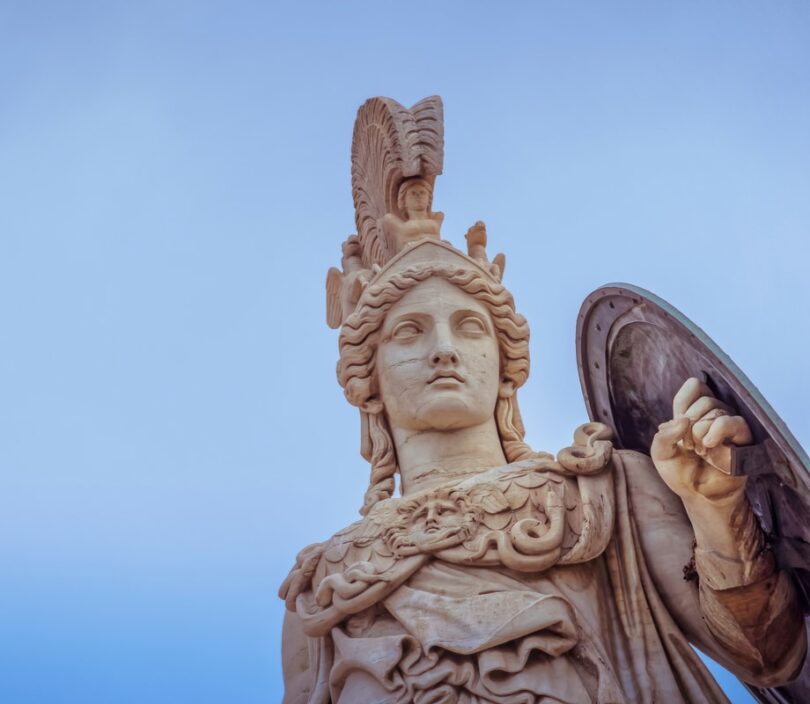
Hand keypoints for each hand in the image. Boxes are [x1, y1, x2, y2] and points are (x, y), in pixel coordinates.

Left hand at [651, 377, 751, 503]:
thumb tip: (683, 420)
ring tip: (700, 451)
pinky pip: (734, 422)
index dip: (683, 404)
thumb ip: (663, 435)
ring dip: (700, 432)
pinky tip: (708, 444)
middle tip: (688, 446)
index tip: (679, 425)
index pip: (694, 386)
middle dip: (690, 425)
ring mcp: (730, 425)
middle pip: (704, 401)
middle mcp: (714, 414)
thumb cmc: (680, 472)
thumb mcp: (660, 453)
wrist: (698, 495)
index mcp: (694, 411)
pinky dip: (717, 430)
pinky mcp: (743, 438)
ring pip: (717, 410)